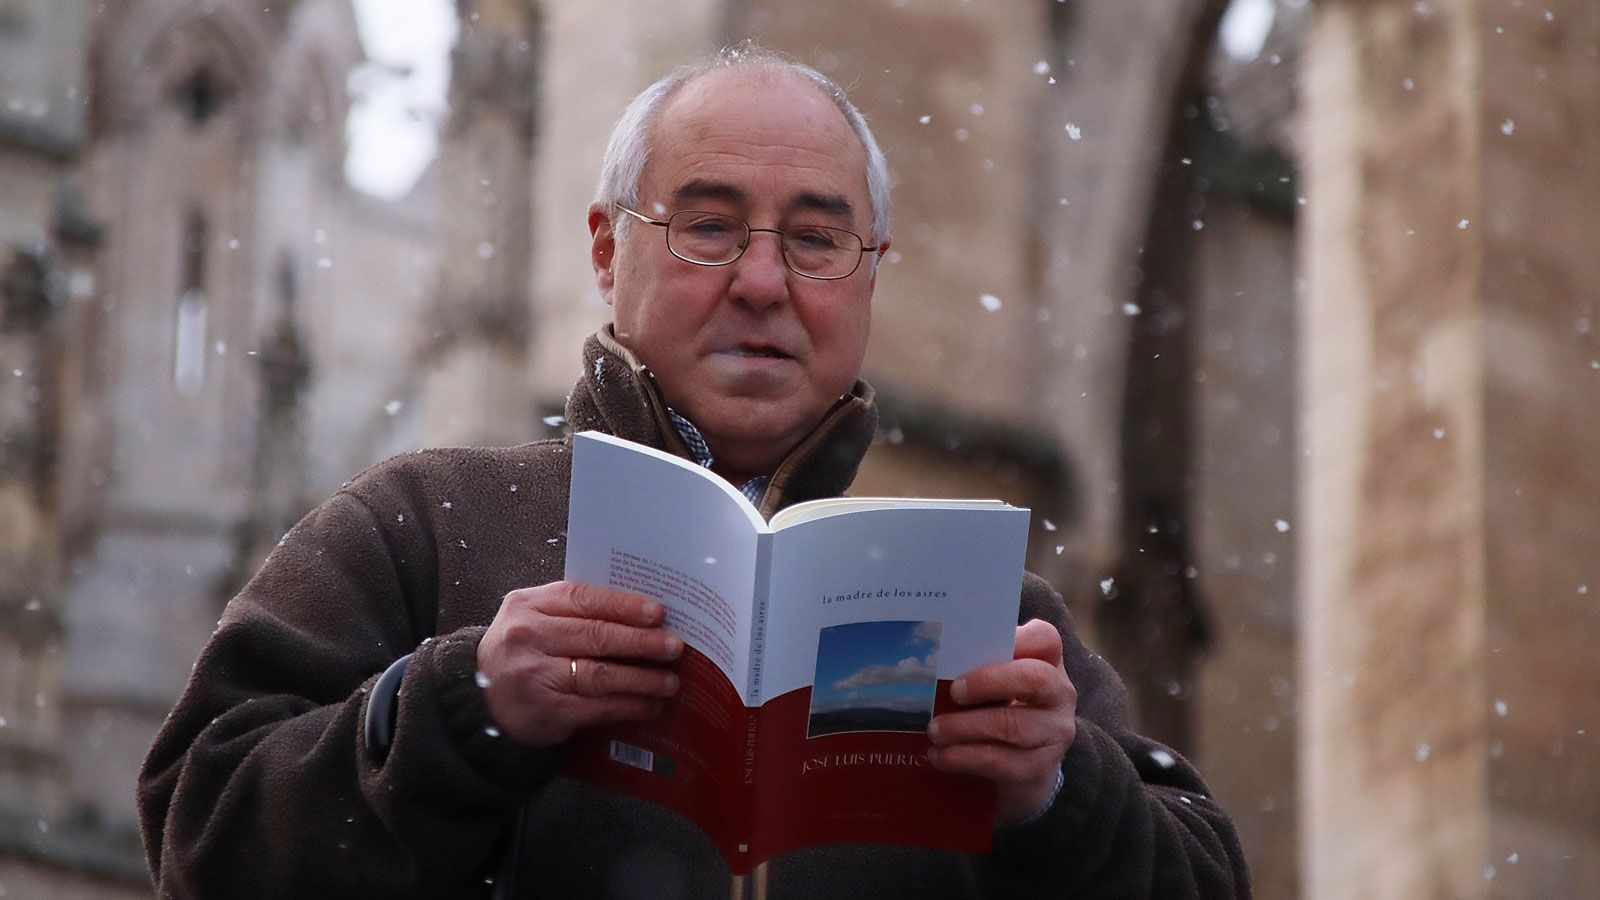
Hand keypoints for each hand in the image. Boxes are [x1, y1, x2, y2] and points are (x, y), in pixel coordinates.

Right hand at [476, 581, 682, 746]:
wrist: (480, 699)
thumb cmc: (521, 651)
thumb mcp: (533, 618)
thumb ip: (574, 611)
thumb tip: (641, 614)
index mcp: (528, 605)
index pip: (583, 599)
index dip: (623, 605)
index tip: (657, 612)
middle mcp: (528, 638)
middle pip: (596, 636)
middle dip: (641, 642)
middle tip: (674, 646)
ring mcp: (535, 676)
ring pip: (600, 675)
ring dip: (642, 679)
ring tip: (670, 681)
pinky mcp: (547, 711)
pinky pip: (597, 707)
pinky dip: (628, 706)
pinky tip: (649, 705)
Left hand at [926, 618, 1077, 823]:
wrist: (1022, 768)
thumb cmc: (1002, 711)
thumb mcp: (997, 684)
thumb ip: (980, 666)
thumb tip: (935, 659)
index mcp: (1048, 664)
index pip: (1044, 639)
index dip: (1017, 638)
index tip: (977, 644)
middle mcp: (1060, 696)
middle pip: (1034, 679)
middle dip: (988, 682)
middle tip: (954, 691)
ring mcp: (1054, 734)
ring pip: (1012, 726)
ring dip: (965, 727)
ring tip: (935, 730)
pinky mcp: (1039, 769)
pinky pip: (999, 761)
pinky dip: (964, 758)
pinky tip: (941, 756)